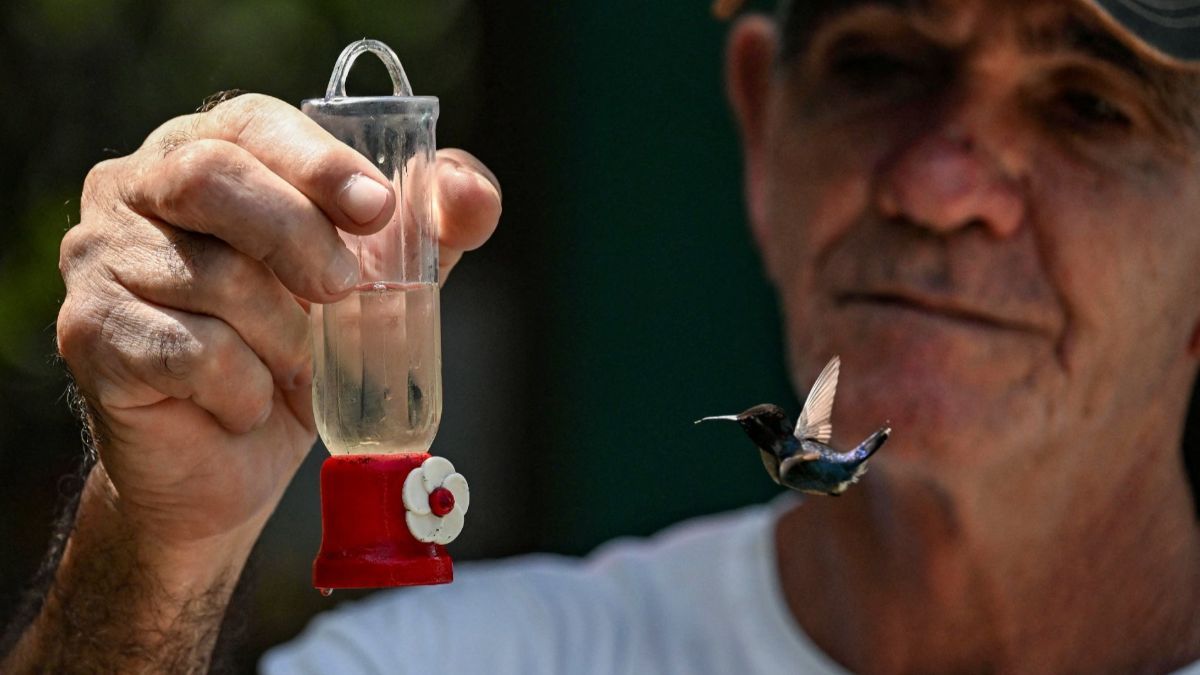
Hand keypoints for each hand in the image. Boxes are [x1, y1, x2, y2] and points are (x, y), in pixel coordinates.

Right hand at [57, 93, 500, 550]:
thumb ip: (433, 230)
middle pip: (211, 178)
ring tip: (294, 366)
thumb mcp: (380, 283)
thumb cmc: (301, 349)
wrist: (232, 459)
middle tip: (345, 291)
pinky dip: (244, 388)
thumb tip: (473, 194)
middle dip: (299, 237)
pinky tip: (246, 404)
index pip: (253, 123)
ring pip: (211, 276)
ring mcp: (100, 257)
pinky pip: (189, 351)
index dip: (319, 162)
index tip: (378, 210)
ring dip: (283, 337)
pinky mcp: (89, 333)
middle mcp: (137, 189)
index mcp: (207, 152)